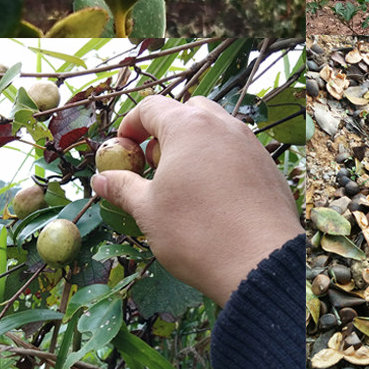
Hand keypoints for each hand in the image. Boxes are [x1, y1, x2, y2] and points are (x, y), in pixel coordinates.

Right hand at [90, 95, 301, 306]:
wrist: (260, 260)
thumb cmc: (197, 232)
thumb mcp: (148, 210)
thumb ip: (122, 187)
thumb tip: (100, 179)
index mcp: (189, 126)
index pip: (151, 107)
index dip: (130, 125)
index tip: (123, 150)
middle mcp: (223, 125)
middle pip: (187, 111)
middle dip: (166, 132)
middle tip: (154, 167)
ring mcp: (250, 143)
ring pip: (215, 130)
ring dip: (194, 147)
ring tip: (183, 184)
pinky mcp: (267, 165)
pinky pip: (237, 151)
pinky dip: (219, 162)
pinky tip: (214, 198)